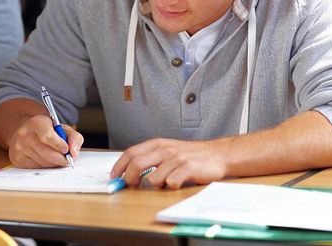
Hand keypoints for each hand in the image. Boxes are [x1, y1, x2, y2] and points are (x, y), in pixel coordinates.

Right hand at [7, 115, 83, 167]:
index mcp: (36, 123)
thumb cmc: (46, 130)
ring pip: (43, 163)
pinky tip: (45, 159)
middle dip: (61, 159)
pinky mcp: (17, 159)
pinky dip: (45, 166)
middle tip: (67, 160)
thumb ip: (74, 138)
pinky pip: (36, 168)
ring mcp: (19, 147)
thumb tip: (74, 152)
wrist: (24, 130)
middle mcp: (25, 134)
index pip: (47, 136)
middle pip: (47, 153)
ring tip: (56, 157)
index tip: (67, 150)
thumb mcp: (62, 128)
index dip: (58, 145)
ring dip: (54, 163)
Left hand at [110, 138, 227, 188]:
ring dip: (154, 185)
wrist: (217, 154)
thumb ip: (150, 157)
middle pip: (136, 164)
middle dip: (129, 178)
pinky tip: (177, 183)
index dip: (119, 166)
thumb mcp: (167, 150)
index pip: (130, 153)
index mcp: (157, 144)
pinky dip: (170, 187)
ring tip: (164, 183)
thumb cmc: (190, 155)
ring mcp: (176, 159)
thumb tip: (128, 171)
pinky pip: (171, 183)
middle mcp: (164, 149)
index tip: (114, 177)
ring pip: (153, 178)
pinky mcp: (188, 168)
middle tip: (130, 185)